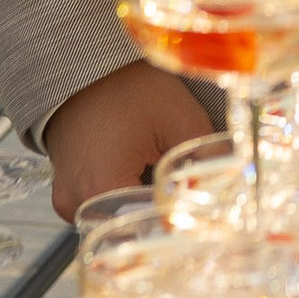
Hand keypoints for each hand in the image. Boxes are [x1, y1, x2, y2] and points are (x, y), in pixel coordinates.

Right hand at [43, 57, 209, 219]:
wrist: (83, 64)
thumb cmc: (130, 88)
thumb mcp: (181, 118)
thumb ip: (206, 161)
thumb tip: (231, 193)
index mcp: (102, 189)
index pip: (148, 233)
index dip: (181, 227)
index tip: (204, 216)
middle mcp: (77, 205)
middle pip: (132, 231)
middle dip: (165, 217)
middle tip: (191, 196)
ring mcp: (68, 200)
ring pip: (118, 221)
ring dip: (145, 207)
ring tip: (167, 180)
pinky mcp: (68, 191)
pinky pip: (103, 207)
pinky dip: (126, 197)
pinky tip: (143, 173)